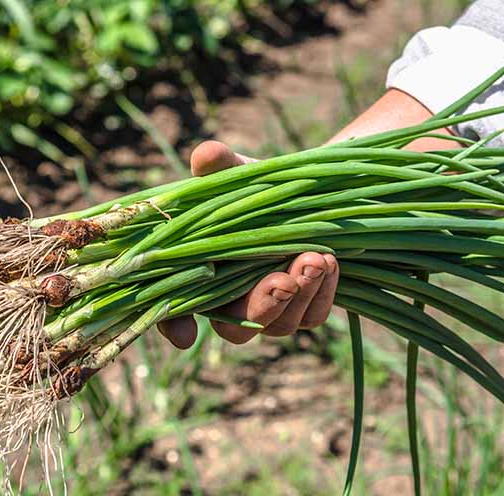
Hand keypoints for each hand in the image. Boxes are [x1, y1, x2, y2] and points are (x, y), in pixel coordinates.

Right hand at [157, 140, 339, 347]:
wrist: (308, 191)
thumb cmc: (257, 186)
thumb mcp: (239, 172)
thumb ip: (221, 168)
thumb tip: (207, 155)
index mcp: (200, 273)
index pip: (175, 309)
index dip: (173, 325)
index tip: (184, 333)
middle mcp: (231, 301)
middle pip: (235, 329)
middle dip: (261, 306)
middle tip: (282, 281)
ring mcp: (271, 310)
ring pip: (280, 326)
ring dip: (298, 296)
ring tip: (315, 259)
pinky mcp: (306, 309)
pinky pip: (313, 316)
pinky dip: (323, 293)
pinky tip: (331, 261)